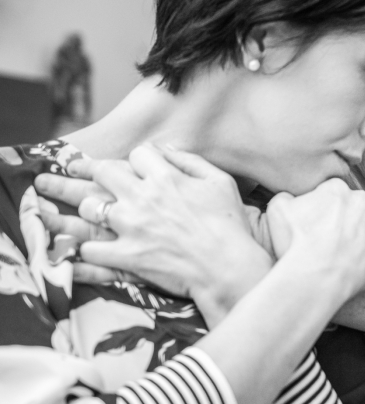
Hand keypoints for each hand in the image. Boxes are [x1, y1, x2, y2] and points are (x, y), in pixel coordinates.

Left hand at [36, 145, 273, 324]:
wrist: (228, 268)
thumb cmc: (230, 225)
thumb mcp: (220, 182)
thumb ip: (191, 161)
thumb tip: (166, 148)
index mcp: (167, 177)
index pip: (138, 153)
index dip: (140, 159)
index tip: (139, 168)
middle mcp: (143, 197)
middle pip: (103, 171)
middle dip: (94, 170)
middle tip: (82, 172)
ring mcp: (131, 227)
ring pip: (88, 207)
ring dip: (91, 208)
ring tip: (94, 213)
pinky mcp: (125, 256)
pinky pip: (88, 248)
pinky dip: (88, 248)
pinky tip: (94, 248)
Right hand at [265, 179, 364, 297]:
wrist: (314, 277)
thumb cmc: (293, 246)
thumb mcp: (276, 212)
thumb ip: (286, 197)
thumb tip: (291, 197)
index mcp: (333, 189)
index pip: (332, 194)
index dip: (323, 210)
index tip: (318, 226)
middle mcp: (358, 199)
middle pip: (354, 204)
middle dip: (345, 218)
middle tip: (332, 241)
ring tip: (355, 249)